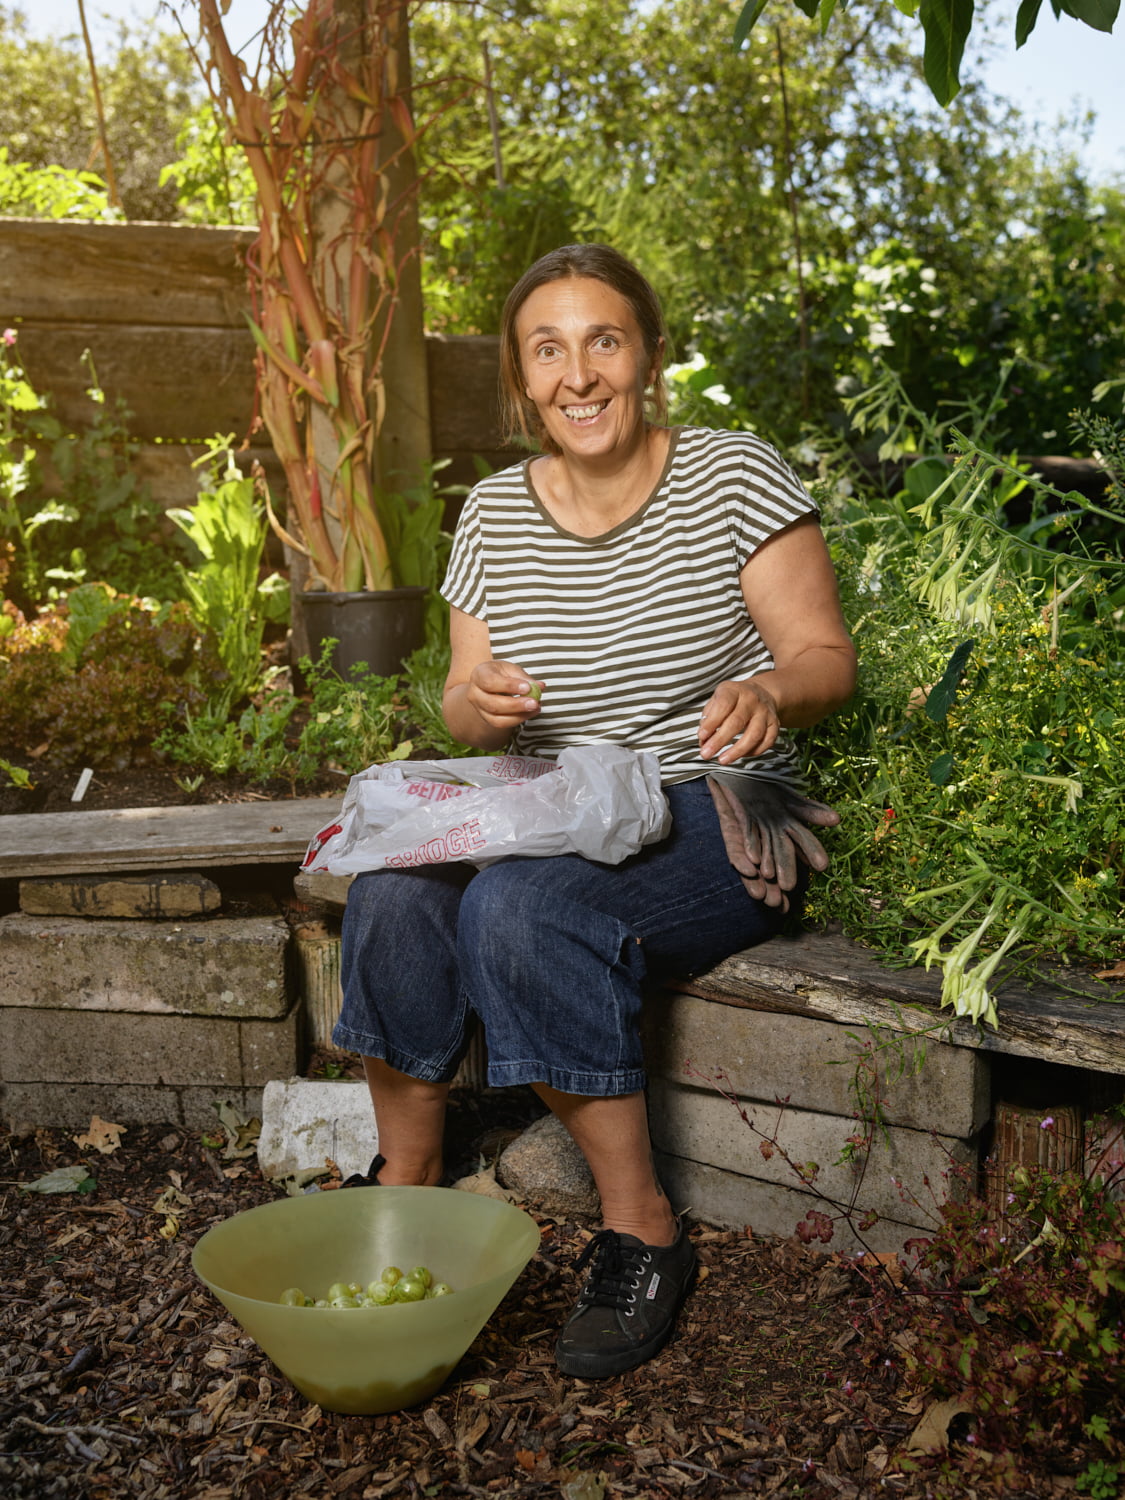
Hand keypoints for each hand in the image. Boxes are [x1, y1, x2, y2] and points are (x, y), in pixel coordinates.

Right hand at [464, 660, 543, 733]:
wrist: (488, 685)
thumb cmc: (500, 674)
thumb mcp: (511, 669)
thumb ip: (524, 678)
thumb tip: (540, 686)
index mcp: (479, 674)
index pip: (490, 682)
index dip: (509, 686)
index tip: (527, 687)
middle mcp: (474, 693)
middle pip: (493, 704)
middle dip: (516, 705)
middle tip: (534, 702)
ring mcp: (479, 709)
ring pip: (496, 718)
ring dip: (518, 715)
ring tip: (535, 708)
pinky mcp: (486, 719)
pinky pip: (501, 724)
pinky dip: (518, 720)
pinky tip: (530, 713)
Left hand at [699, 678, 779, 764]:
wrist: (761, 692)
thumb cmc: (734, 698)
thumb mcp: (717, 699)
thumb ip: (708, 718)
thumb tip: (703, 741)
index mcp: (734, 691)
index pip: (723, 705)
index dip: (711, 722)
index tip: (701, 736)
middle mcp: (751, 700)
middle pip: (737, 722)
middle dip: (720, 740)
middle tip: (707, 753)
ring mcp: (765, 712)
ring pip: (754, 734)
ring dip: (737, 751)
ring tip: (723, 760)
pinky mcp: (774, 724)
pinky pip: (767, 741)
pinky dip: (753, 752)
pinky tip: (740, 755)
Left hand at [707, 775, 840, 911]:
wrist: (734, 770)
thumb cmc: (764, 783)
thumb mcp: (791, 798)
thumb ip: (811, 811)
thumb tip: (837, 820)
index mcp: (783, 832)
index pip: (796, 856)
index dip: (799, 873)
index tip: (808, 889)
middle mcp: (766, 838)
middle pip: (775, 862)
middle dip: (778, 881)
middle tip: (781, 902)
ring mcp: (747, 834)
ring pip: (755, 861)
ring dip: (757, 880)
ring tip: (762, 897)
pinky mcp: (729, 828)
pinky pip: (734, 846)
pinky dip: (741, 857)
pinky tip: (747, 869)